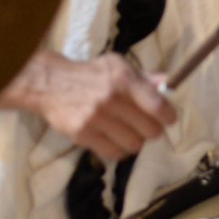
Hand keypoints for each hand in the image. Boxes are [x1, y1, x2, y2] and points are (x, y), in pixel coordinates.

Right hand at [0, 53, 177, 163]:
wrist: (50, 84)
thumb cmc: (90, 74)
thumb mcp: (116, 66)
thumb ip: (143, 77)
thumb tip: (167, 83)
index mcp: (123, 79)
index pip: (157, 105)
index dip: (168, 116)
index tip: (168, 119)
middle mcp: (111, 99)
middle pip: (150, 130)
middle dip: (152, 130)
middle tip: (146, 127)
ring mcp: (96, 118)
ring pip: (134, 145)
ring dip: (135, 142)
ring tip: (129, 133)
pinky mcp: (83, 134)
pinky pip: (114, 153)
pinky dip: (119, 150)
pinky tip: (115, 140)